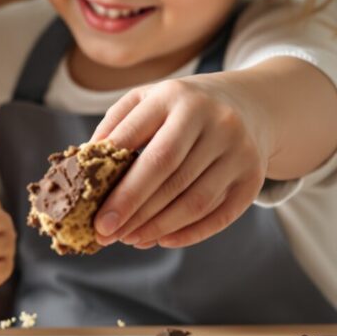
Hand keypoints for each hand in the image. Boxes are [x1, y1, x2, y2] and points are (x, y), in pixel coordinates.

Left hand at [89, 76, 270, 249]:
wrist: (250, 105)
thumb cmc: (182, 108)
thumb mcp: (148, 101)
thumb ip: (115, 127)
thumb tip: (83, 168)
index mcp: (174, 96)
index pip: (137, 139)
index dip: (113, 180)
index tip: (91, 211)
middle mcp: (212, 119)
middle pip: (167, 172)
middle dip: (131, 207)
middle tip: (104, 234)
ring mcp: (238, 149)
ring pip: (193, 199)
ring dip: (156, 226)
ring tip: (129, 238)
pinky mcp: (253, 176)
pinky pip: (219, 214)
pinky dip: (188, 233)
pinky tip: (161, 239)